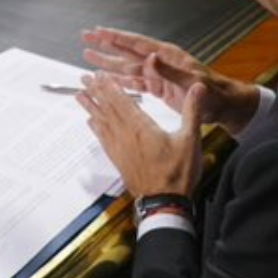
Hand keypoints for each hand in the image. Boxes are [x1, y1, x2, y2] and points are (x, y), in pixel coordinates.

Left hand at [78, 76, 202, 198]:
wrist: (164, 202)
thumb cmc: (178, 174)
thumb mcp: (191, 139)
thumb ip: (192, 110)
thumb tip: (199, 87)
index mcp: (141, 128)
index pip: (121, 101)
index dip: (109, 86)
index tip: (99, 74)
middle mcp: (126, 136)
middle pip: (107, 108)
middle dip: (95, 91)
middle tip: (83, 78)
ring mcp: (119, 148)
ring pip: (101, 122)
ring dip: (90, 107)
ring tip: (79, 95)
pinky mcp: (118, 159)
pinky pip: (102, 139)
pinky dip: (95, 127)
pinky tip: (90, 122)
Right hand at [81, 26, 262, 135]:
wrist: (225, 106)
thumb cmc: (213, 92)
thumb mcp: (192, 81)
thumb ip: (169, 71)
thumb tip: (150, 58)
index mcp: (168, 56)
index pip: (137, 43)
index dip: (116, 37)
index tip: (98, 31)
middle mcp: (160, 62)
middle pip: (127, 51)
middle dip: (106, 45)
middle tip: (85, 36)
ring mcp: (158, 75)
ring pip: (127, 66)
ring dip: (108, 62)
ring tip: (88, 56)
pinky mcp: (158, 88)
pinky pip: (134, 82)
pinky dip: (119, 81)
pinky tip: (106, 79)